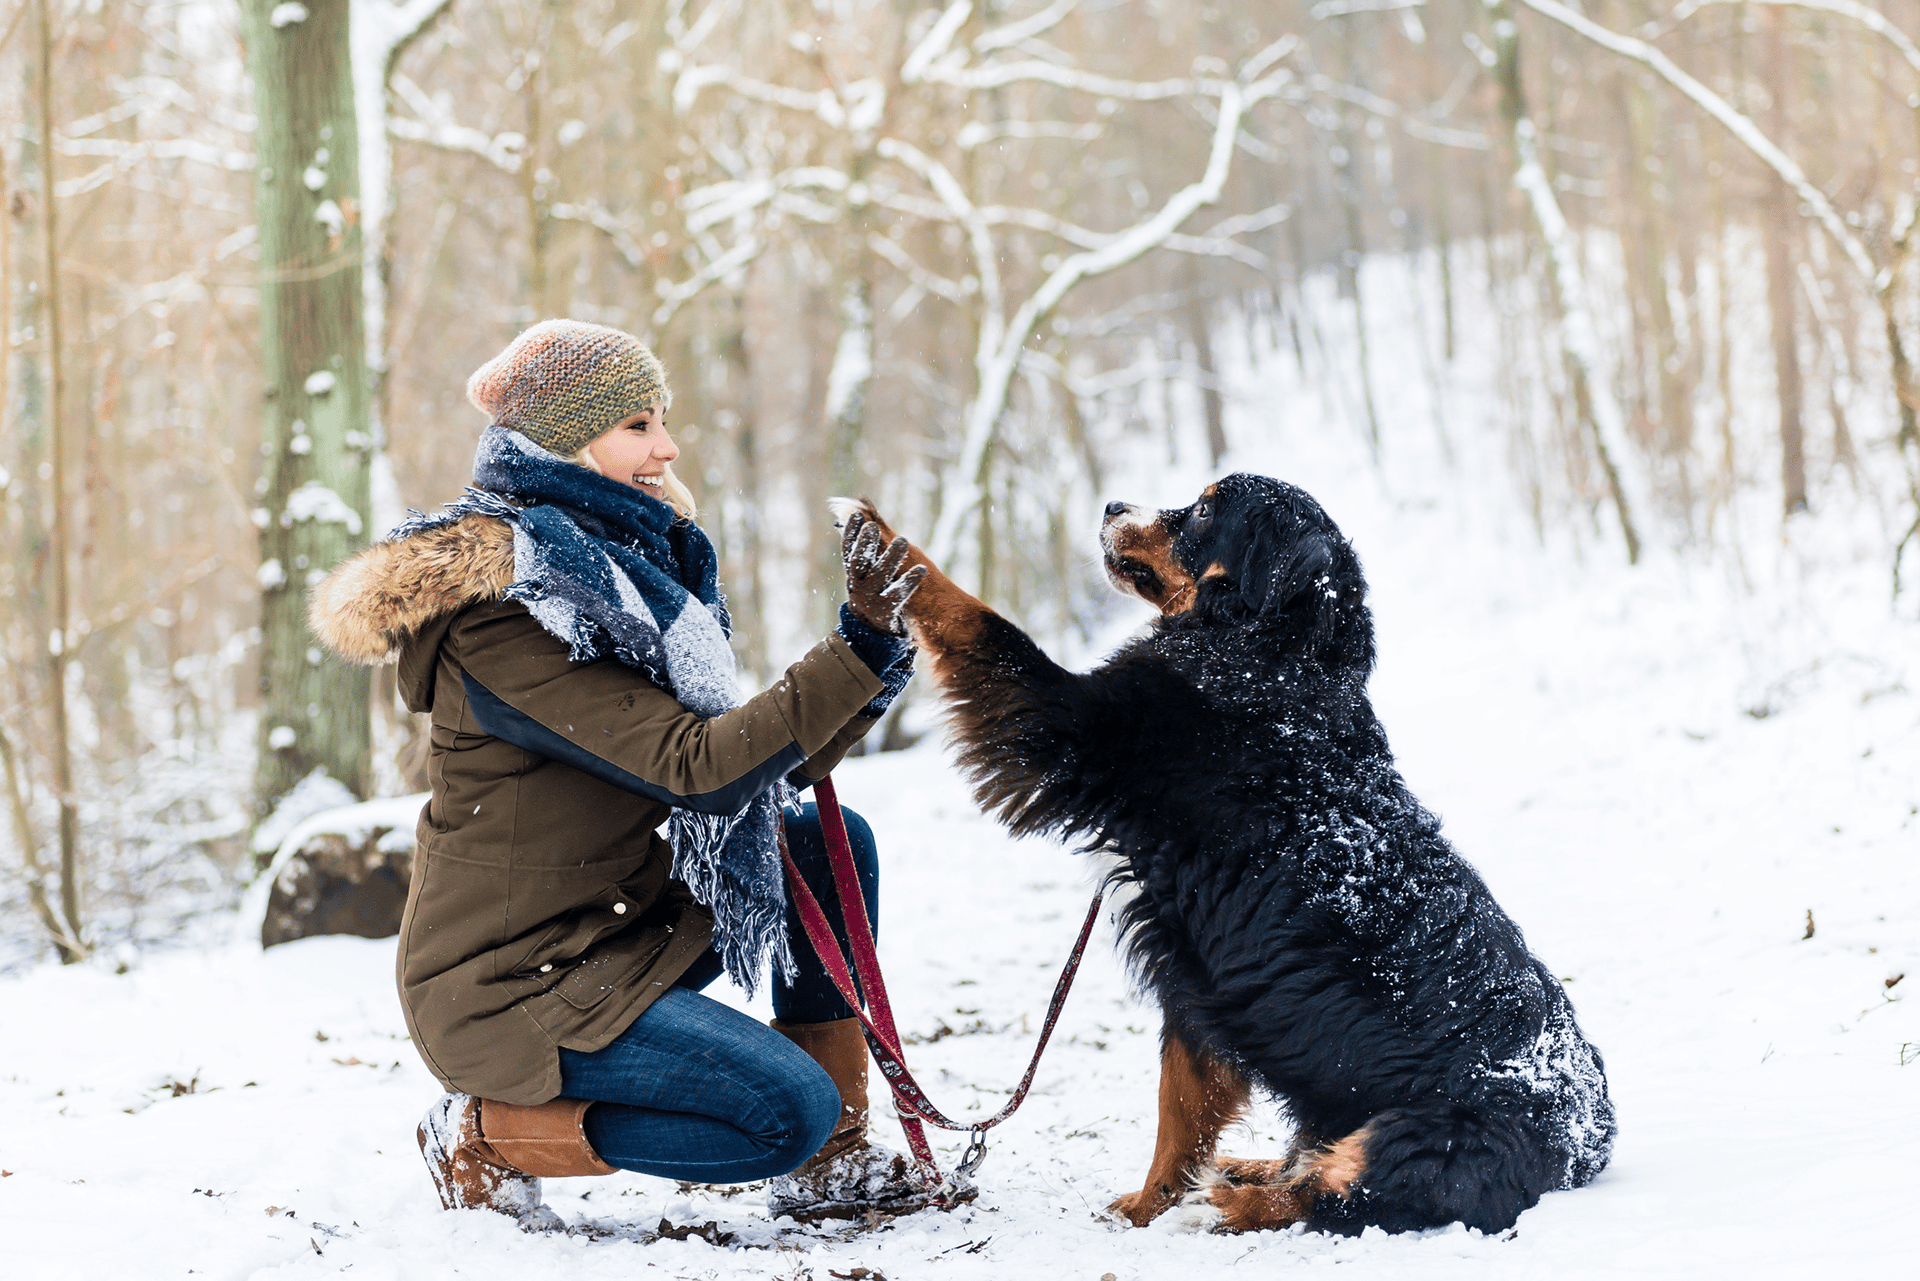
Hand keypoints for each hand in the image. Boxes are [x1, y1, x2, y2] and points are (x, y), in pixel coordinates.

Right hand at [842, 510, 926, 635]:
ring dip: (890, 557)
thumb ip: (866, 543)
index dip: (851, 532)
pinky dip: (909, 581)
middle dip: (865, 544)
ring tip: (903, 540)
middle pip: (859, 562)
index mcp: (852, 572)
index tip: (856, 515)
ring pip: (879, 576)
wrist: (870, 634)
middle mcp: (858, 585)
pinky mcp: (886, 611)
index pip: (848, 550)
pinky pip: (898, 594)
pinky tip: (922, 569)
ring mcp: (871, 599)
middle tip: (873, 526)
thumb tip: (858, 507)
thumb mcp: (865, 570)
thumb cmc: (871, 591)